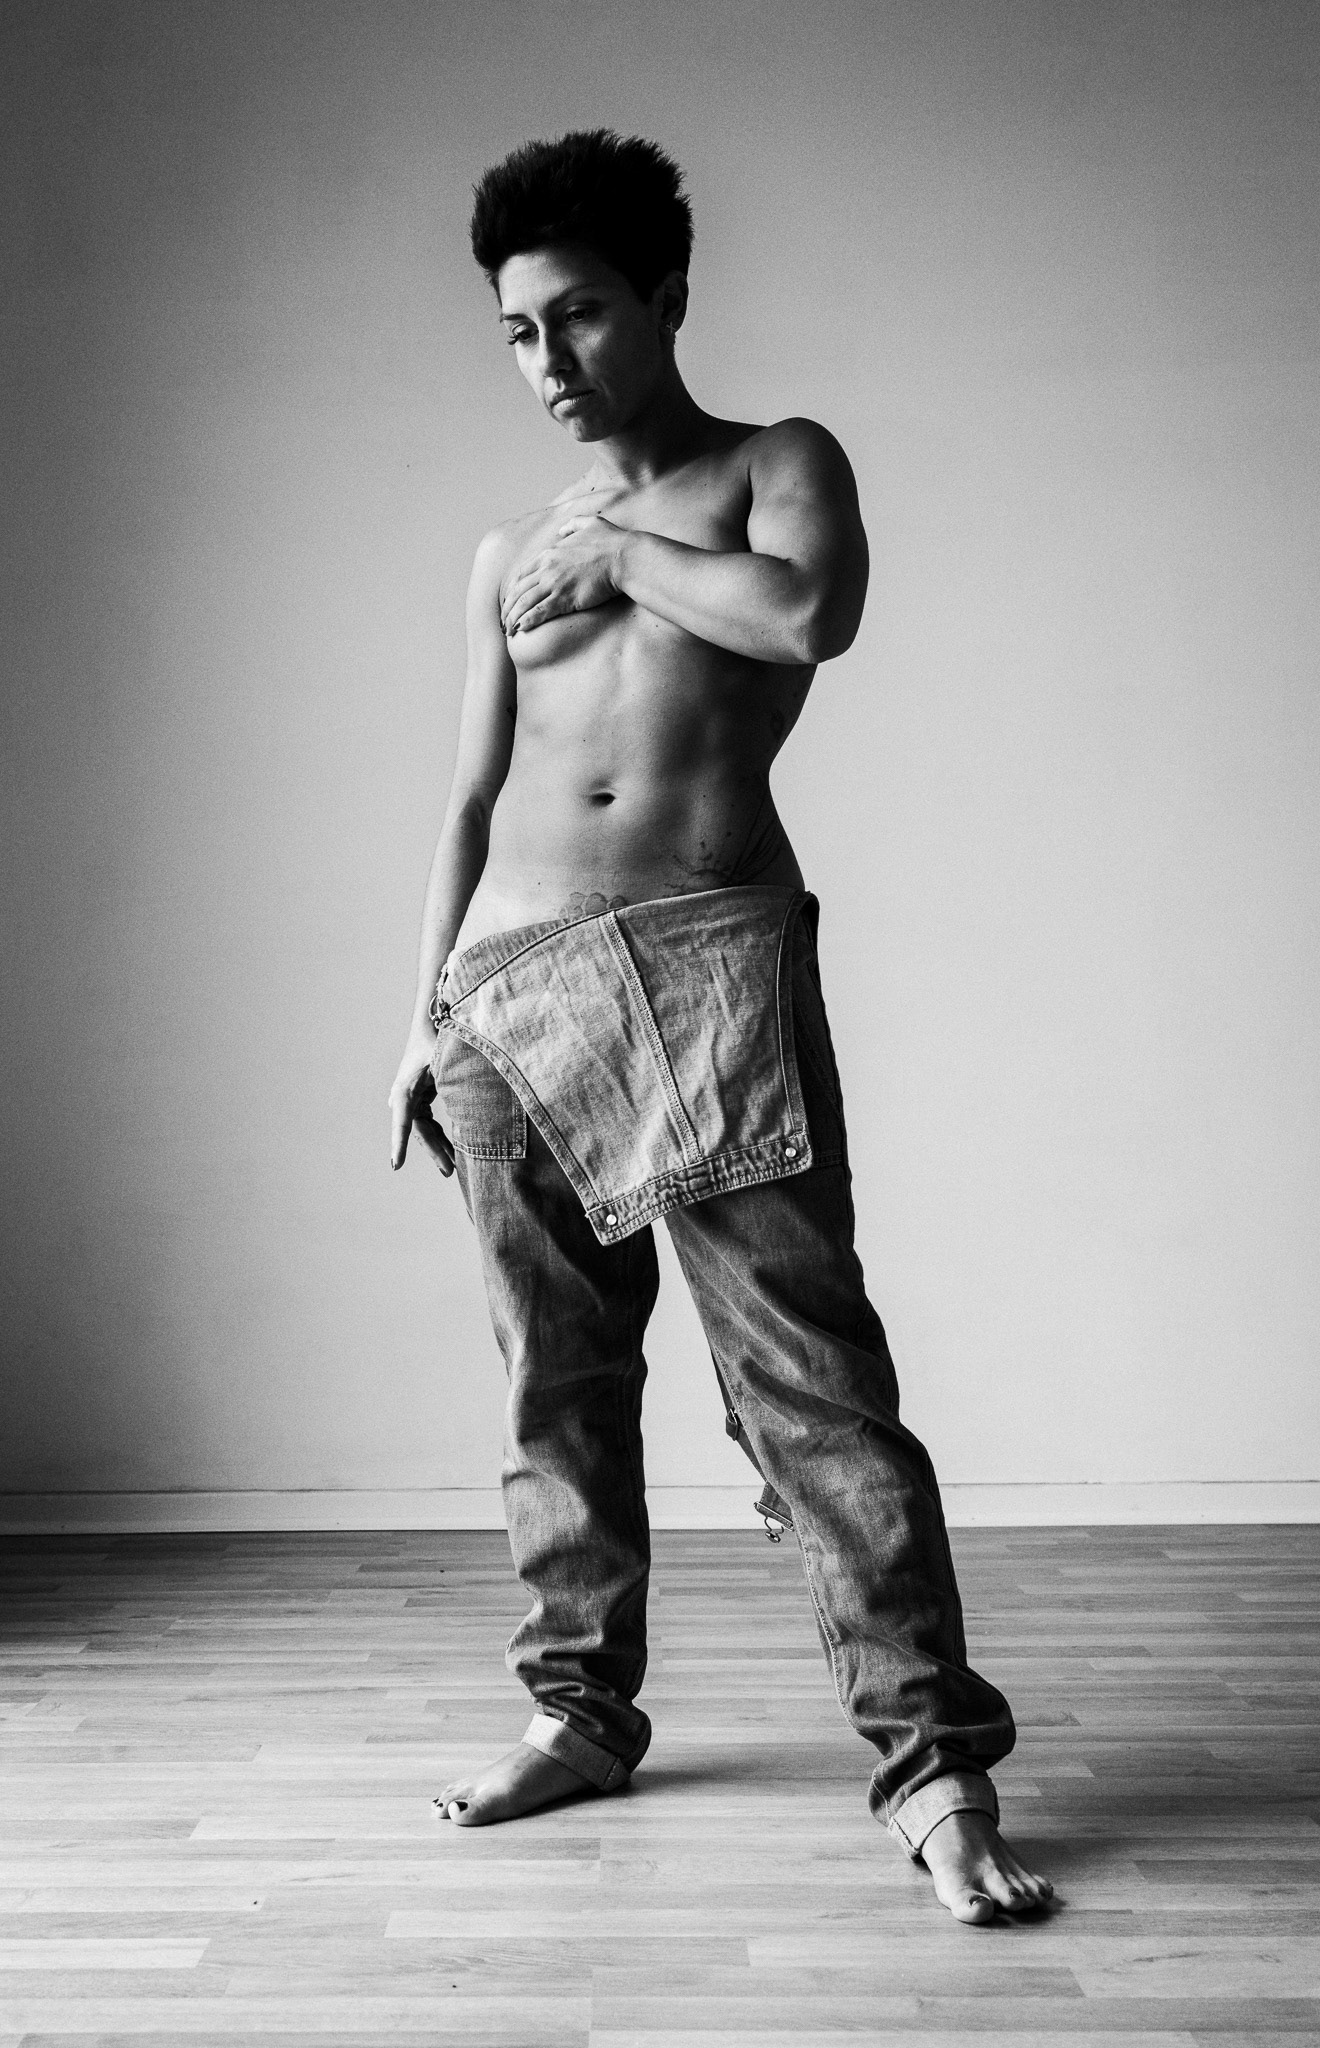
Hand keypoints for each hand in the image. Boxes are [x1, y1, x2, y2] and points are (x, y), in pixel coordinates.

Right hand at [389, 1030, 454, 1176]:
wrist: (430, 1020)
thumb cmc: (439, 1037)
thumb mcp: (447, 1062)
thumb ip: (454, 1085)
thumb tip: (469, 1114)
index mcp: (406, 1089)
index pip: (403, 1121)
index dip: (400, 1144)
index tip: (396, 1165)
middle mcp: (403, 1096)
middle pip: (419, 1130)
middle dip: (435, 1151)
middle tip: (450, 1171)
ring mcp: (409, 1097)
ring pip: (424, 1129)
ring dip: (439, 1145)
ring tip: (454, 1167)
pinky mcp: (418, 1097)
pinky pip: (428, 1122)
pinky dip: (440, 1135)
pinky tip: (454, 1150)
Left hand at [500, 511, 625, 635]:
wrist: (623, 557)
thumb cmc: (611, 541)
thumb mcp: (590, 523)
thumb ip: (573, 525)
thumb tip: (562, 530)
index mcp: (550, 552)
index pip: (523, 573)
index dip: (513, 589)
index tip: (509, 600)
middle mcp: (548, 567)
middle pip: (519, 590)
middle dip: (508, 607)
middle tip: (504, 620)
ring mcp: (555, 583)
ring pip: (525, 602)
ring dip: (514, 617)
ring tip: (509, 630)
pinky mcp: (565, 598)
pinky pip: (539, 612)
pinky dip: (527, 621)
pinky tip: (521, 629)